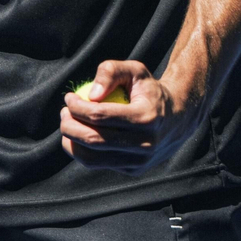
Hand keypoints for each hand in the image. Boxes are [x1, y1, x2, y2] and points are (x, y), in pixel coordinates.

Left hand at [60, 60, 200, 175]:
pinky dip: (82, 151)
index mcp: (146, 118)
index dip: (77, 107)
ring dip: (71, 140)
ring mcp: (140, 161)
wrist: (177, 117)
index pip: (100, 116)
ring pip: (92, 158)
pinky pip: (99, 163)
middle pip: (93, 140)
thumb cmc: (149, 90)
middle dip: (69, 125)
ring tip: (67, 123)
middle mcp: (145, 144)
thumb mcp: (134, 70)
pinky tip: (79, 135)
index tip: (68, 98)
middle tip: (63, 112)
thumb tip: (90, 95)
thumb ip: (110, 72)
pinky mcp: (134, 170)